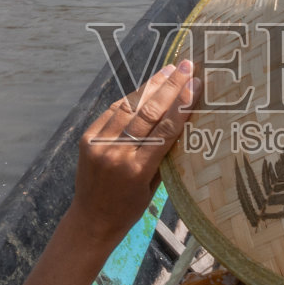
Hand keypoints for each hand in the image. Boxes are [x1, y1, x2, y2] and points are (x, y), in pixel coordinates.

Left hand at [70, 59, 197, 240]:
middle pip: (148, 112)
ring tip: (168, 69)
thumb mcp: (154, 185)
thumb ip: (164, 154)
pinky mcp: (87, 138)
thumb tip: (180, 118)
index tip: (196, 84)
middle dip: (170, 86)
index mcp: (138, 170)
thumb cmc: (130, 208)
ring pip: (129, 106)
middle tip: (186, 65)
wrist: (91, 219)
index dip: (182, 104)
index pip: (165, 130)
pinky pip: (113, 112)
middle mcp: (117, 153)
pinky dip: (130, 99)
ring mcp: (99, 143)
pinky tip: (145, 88)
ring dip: (150, 86)